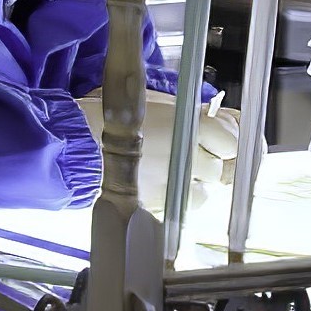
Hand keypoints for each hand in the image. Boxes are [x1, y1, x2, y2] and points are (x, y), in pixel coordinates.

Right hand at [90, 90, 243, 194]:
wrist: (76, 142)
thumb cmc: (111, 117)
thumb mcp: (158, 104)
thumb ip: (194, 116)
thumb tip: (221, 122)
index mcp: (191, 128)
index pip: (233, 142)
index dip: (227, 141)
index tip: (222, 141)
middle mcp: (188, 157)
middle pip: (221, 168)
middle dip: (209, 161)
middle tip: (189, 153)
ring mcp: (175, 184)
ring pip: (205, 191)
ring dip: (193, 182)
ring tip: (169, 169)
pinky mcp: (161, 205)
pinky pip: (183, 207)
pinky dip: (178, 199)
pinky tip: (161, 184)